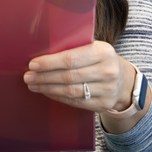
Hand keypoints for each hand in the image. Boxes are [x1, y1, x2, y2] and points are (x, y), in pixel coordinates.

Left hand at [23, 41, 144, 132]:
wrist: (124, 80)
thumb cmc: (101, 59)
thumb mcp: (94, 47)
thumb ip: (74, 48)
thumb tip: (43, 51)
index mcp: (103, 52)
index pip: (70, 58)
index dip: (49, 63)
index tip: (33, 64)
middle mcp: (107, 71)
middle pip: (68, 76)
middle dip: (44, 77)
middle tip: (28, 76)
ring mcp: (107, 90)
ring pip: (70, 91)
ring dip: (48, 88)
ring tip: (33, 85)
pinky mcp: (104, 104)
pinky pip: (75, 102)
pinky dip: (58, 97)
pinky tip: (47, 92)